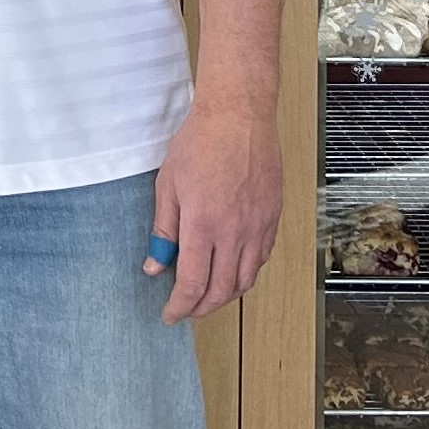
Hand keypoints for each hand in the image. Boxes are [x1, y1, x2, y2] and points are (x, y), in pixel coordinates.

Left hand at [150, 103, 279, 322]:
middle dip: (202, 308)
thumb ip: (163, 230)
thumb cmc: (201, 141)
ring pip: (246, 279)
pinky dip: (246, 273)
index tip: (170, 314)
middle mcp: (235, 231)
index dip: (180, 306)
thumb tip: (155, 265)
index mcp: (204, 224)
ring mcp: (258, 225)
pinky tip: (232, 270)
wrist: (239, 114)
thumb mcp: (168, 185)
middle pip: (222, 290)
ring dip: (226, 296)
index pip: (193, 283)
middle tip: (186, 310)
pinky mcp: (273, 216)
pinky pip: (262, 257)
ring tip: (208, 297)